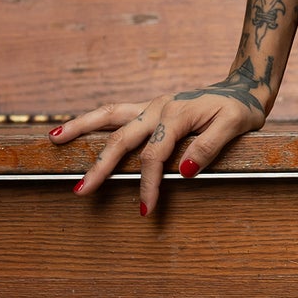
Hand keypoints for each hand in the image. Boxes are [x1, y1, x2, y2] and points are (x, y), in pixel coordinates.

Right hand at [50, 64, 268, 216]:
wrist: (244, 88)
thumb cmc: (240, 109)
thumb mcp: (235, 126)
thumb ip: (210, 146)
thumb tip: (183, 170)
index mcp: (176, 115)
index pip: (154, 156)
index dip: (148, 184)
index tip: (145, 209)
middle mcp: (158, 108)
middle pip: (121, 138)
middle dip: (100, 166)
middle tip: (80, 191)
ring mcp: (152, 106)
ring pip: (109, 115)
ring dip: (80, 127)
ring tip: (53, 138)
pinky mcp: (151, 108)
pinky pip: (117, 113)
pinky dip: (94, 121)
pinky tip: (74, 128)